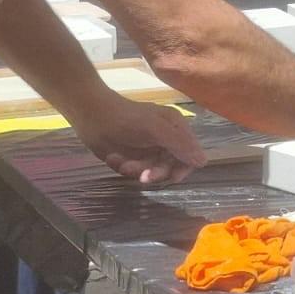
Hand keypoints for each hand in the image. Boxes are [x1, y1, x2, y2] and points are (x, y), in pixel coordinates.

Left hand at [69, 94, 205, 184]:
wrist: (91, 116)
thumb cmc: (126, 118)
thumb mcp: (155, 129)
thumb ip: (179, 145)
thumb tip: (203, 162)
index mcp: (176, 129)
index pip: (190, 154)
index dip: (183, 168)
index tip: (171, 177)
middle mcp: (166, 140)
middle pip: (170, 167)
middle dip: (154, 171)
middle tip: (141, 175)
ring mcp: (148, 150)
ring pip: (151, 171)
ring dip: (136, 169)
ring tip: (120, 162)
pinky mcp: (132, 158)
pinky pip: (135, 172)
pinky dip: (124, 167)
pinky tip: (113, 157)